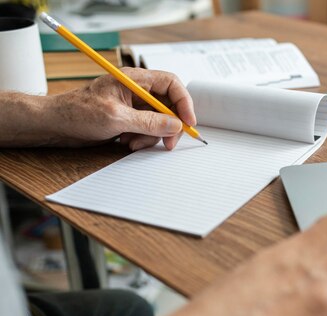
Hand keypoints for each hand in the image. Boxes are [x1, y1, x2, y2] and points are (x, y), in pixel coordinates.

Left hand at [46, 68, 195, 150]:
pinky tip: (126, 142)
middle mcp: (136, 91)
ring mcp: (133, 106)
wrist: (55, 124)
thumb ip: (148, 122)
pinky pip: (148, 130)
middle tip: (168, 142)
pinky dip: (142, 139)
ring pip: (160, 121)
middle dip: (170, 125)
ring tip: (133, 142)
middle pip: (169, 105)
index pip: (171, 84)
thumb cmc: (76, 112)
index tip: (188, 122)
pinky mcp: (129, 119)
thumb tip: (175, 125)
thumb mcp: (116, 118)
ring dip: (152, 136)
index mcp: (134, 80)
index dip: (184, 102)